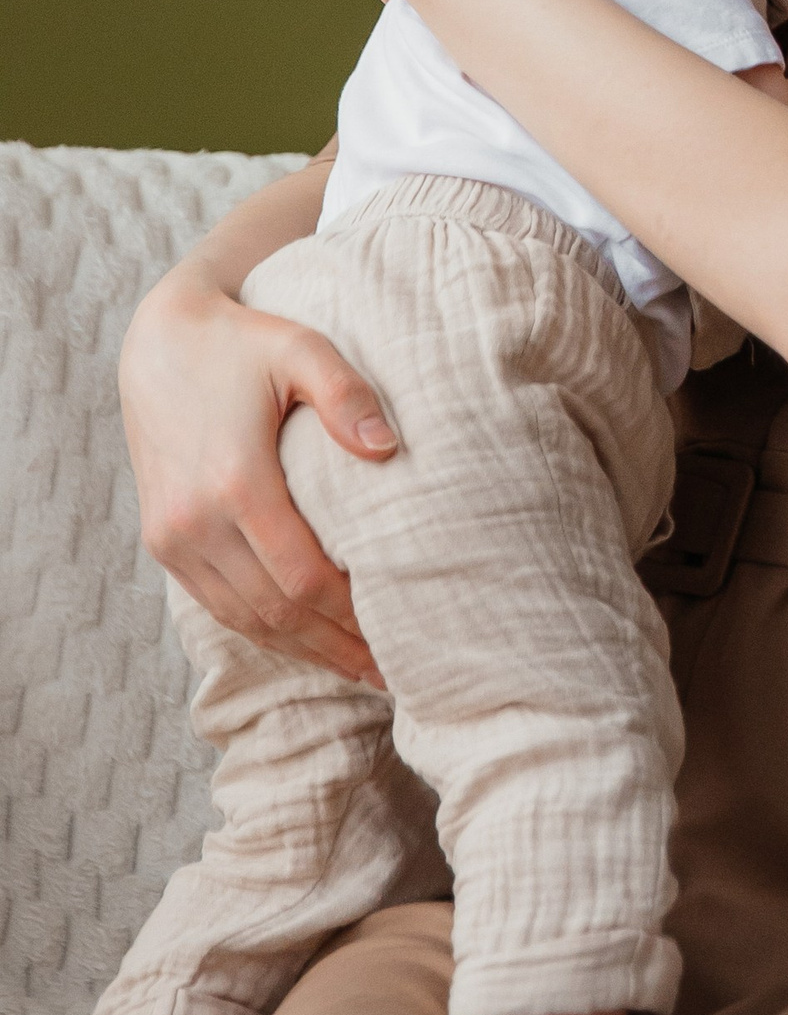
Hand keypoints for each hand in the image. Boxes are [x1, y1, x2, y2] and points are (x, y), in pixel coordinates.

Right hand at [119, 262, 393, 681]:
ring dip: (304, 651)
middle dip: (338, 647)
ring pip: (245, 619)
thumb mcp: (301, 348)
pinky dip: (266, 632)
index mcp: (232, 483)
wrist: (158, 340)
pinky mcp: (162, 542)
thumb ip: (346, 394)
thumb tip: (388, 449)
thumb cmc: (243, 342)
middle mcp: (192, 522)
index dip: (354, 616)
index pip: (304, 578)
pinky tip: (309, 643)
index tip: (402, 635)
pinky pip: (218, 605)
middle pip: (276, 612)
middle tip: (395, 674)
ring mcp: (171, 538)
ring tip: (363, 671)